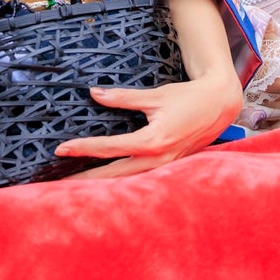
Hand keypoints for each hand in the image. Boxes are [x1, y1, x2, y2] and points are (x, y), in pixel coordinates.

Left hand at [53, 68, 243, 179]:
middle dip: (86, 179)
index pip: (108, 148)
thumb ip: (123, 97)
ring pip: (126, 180)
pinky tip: (106, 180)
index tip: (60, 149)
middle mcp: (157, 159)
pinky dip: (120, 179)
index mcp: (152, 141)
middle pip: (113, 175)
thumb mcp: (155, 95)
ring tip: (77, 185)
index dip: (82, 149)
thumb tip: (94, 93)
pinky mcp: (168, 166)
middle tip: (59, 183)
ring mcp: (164, 167)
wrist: (220, 105)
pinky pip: (139, 178)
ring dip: (102, 183)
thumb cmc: (189, 97)